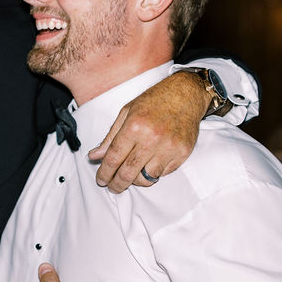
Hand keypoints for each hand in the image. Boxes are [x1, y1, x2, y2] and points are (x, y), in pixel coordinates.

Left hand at [87, 71, 206, 192]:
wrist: (186, 95)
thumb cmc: (154, 101)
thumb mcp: (126, 113)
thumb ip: (110, 138)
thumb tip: (95, 156)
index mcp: (134, 126)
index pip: (113, 158)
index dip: (104, 172)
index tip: (101, 179)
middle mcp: (152, 138)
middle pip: (128, 172)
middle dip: (117, 184)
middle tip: (112, 187)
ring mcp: (169, 147)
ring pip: (146, 178)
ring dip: (135, 180)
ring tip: (130, 175)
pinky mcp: (182, 153)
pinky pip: (162, 174)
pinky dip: (153, 173)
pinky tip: (148, 164)